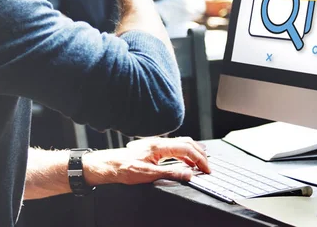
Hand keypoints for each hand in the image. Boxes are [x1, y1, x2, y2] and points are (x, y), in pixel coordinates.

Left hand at [83, 137, 209, 185]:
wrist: (109, 165)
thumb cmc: (124, 168)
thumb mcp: (148, 175)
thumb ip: (170, 173)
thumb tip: (188, 174)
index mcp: (159, 146)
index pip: (187, 148)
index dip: (199, 159)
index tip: (206, 169)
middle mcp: (159, 142)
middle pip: (187, 142)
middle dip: (200, 154)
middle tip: (207, 166)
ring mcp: (157, 144)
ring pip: (181, 143)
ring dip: (193, 152)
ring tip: (201, 163)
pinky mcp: (154, 148)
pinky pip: (175, 147)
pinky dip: (185, 153)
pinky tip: (186, 161)